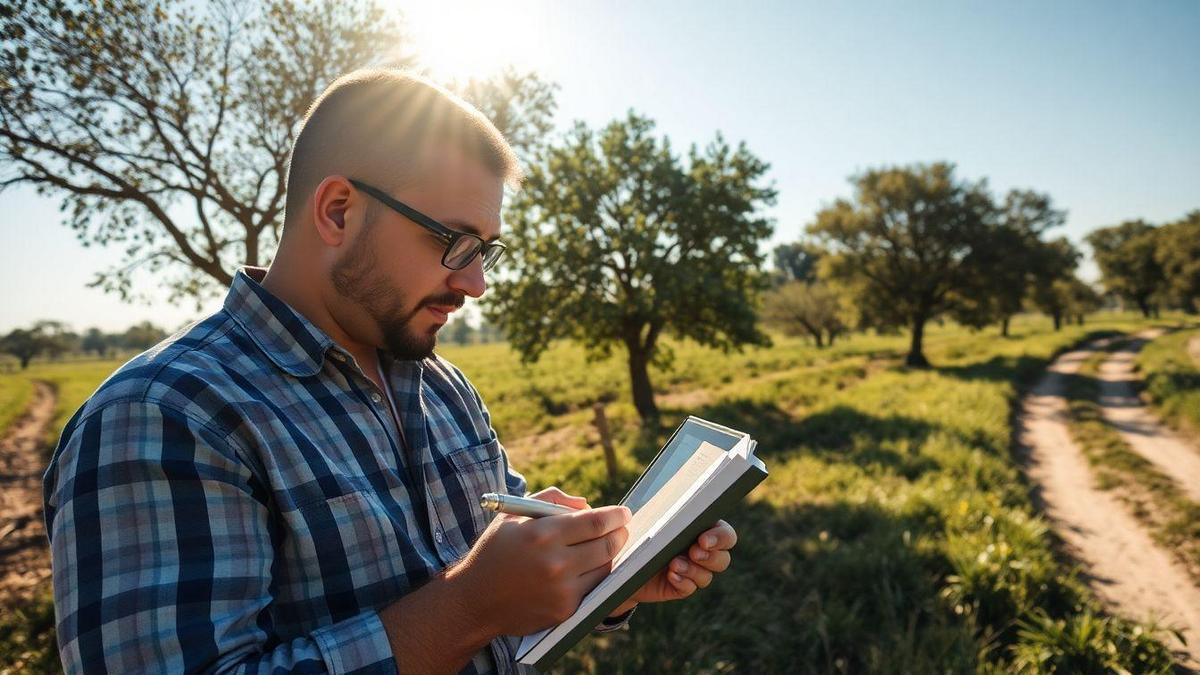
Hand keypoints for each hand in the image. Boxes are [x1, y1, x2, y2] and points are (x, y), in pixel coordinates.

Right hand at [449, 487, 629, 637]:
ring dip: (610, 555)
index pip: (595, 522)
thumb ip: (551, 500)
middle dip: (620, 533)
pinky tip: (590, 566)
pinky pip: (592, 588)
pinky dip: (595, 575)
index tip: (624, 513)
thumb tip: (586, 504)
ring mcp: (562, 590)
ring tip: (606, 545)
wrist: (475, 600)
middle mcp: (555, 563)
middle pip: (606, 545)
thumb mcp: (514, 515)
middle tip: (622, 527)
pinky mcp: (565, 610)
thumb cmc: (495, 551)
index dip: (615, 516)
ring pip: (604, 568)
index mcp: (542, 534)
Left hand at [608, 520, 736, 615]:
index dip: (721, 535)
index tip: (703, 536)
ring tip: (675, 564)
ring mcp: (691, 569)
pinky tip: (671, 575)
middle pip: (723, 555)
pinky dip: (684, 581)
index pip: (723, 531)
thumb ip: (654, 508)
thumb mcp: (643, 519)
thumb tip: (658, 501)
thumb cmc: (632, 532)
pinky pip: (691, 587)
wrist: (615, 561)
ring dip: (696, 569)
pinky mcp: (679, 586)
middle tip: (695, 549)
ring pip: (709, 573)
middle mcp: (699, 549)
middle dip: (713, 554)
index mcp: (696, 527)